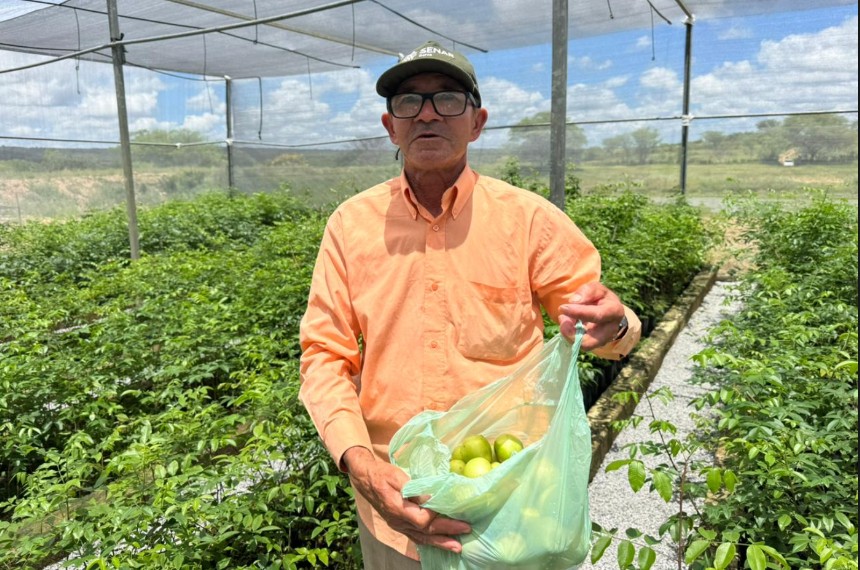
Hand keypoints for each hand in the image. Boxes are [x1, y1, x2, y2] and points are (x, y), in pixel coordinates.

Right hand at [342, 446, 470, 552]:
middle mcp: (398, 521)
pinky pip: (416, 536)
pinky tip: (440, 544)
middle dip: (446, 532)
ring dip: (440, 542)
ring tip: (457, 547)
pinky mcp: (399, 525)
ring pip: (421, 538)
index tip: (450, 507)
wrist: (364, 478)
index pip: (421, 519)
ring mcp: (398, 525)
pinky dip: (429, 541)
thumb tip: (430, 496)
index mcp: (396, 508)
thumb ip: (412, 487)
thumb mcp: (395, 475)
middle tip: (465, 530)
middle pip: (425, 531)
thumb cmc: (381, 473)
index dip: (436, 516)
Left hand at [557, 282, 625, 350]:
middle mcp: (611, 329)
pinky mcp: (595, 345)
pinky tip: (569, 324)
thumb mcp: (596, 288)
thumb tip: (573, 301)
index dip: (578, 313)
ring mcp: (604, 340)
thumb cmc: (601, 297)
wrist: (608, 310)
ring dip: (568, 334)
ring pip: (583, 346)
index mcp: (614, 311)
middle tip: (561, 318)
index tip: (562, 308)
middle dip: (570, 333)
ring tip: (565, 319)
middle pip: (589, 341)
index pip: (596, 315)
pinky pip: (579, 345)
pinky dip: (570, 335)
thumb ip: (587, 291)